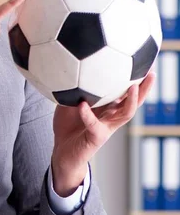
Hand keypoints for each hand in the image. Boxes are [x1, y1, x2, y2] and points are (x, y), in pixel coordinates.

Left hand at [50, 72, 155, 195]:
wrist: (62, 151)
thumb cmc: (68, 125)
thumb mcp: (69, 101)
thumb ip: (74, 87)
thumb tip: (69, 67)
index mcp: (108, 106)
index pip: (125, 90)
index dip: (136, 78)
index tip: (144, 62)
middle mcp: (112, 116)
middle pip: (135, 101)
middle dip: (145, 88)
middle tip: (152, 72)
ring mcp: (106, 127)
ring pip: (126, 114)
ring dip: (131, 101)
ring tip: (132, 87)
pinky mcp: (96, 137)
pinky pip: (94, 124)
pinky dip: (88, 114)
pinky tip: (82, 104)